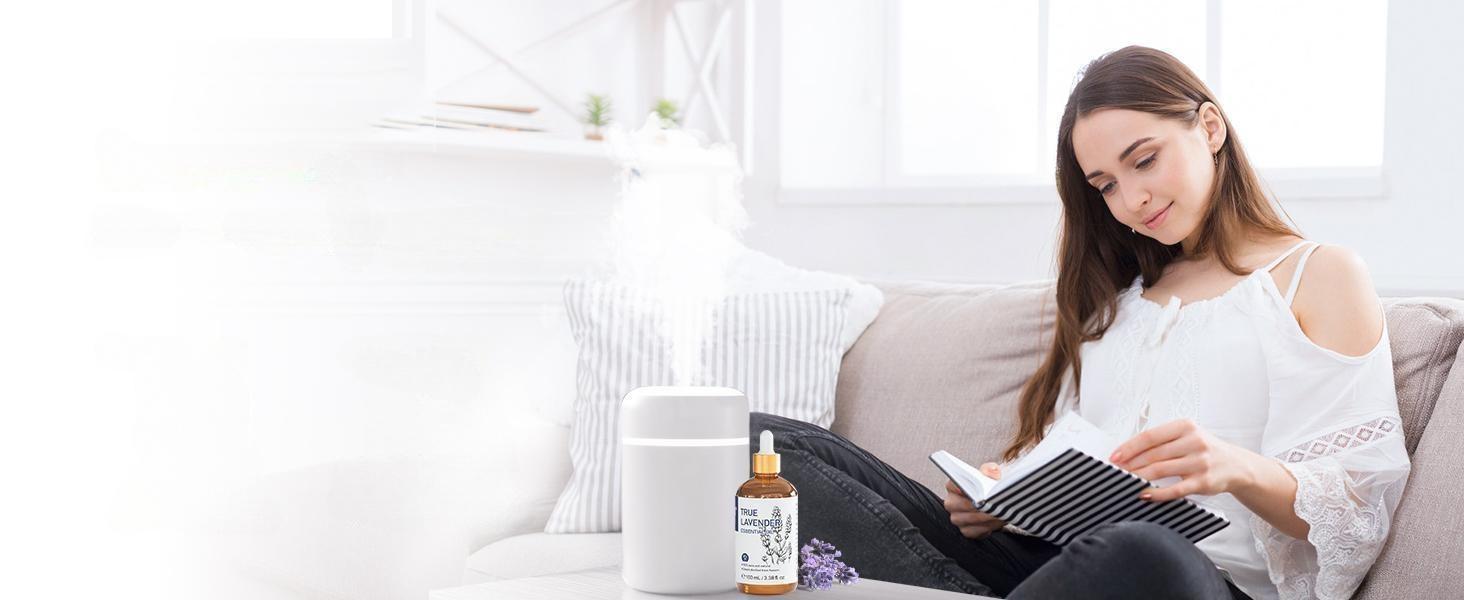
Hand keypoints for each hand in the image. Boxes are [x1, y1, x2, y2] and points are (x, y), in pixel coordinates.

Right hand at [944, 463, 1006, 538]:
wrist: (994, 503)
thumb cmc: (988, 488)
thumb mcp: (990, 475)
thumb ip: (990, 470)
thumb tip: (992, 471)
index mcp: (954, 486)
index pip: (952, 485)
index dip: (960, 487)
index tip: (971, 490)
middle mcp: (951, 502)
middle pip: (960, 505)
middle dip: (977, 506)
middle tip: (992, 504)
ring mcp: (957, 518)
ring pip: (967, 520)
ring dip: (984, 518)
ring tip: (998, 513)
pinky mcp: (965, 530)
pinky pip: (973, 532)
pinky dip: (985, 528)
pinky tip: (995, 522)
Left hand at [1109, 419, 1257, 501]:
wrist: (1236, 465)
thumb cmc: (1205, 450)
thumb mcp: (1187, 436)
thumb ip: (1163, 441)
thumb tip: (1129, 452)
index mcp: (1186, 426)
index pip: (1150, 436)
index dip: (1129, 446)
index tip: (1115, 455)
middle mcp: (1194, 442)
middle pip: (1153, 453)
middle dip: (1131, 463)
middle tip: (1116, 470)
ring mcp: (1200, 462)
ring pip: (1161, 470)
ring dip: (1139, 476)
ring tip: (1125, 480)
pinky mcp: (1203, 482)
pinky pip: (1175, 489)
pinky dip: (1157, 492)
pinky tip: (1144, 494)